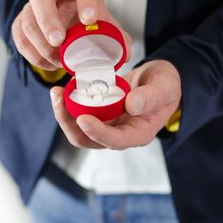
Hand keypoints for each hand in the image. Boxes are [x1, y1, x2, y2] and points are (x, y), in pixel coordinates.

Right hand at [11, 0, 130, 70]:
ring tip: (59, 61)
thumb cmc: (88, 27)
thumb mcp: (106, 30)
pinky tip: (49, 64)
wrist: (68, 30)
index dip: (85, 1)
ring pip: (28, 21)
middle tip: (59, 42)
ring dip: (43, 46)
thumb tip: (124, 55)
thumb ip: (118, 40)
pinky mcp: (22, 24)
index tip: (90, 20)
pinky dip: (34, 56)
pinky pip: (20, 39)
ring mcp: (33, 8)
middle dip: (48, 20)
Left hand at [50, 60, 180, 148]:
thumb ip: (152, 96)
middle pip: (89, 140)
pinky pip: (81, 115)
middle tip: (58, 97)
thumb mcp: (165, 86)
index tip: (82, 118)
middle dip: (70, 123)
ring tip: (56, 92)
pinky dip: (70, 105)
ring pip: (80, 130)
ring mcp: (109, 125)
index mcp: (139, 133)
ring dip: (65, 115)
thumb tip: (131, 105)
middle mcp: (120, 134)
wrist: (159, 81)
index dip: (98, 133)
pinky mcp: (101, 115)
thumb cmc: (166, 85)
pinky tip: (64, 90)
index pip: (115, 141)